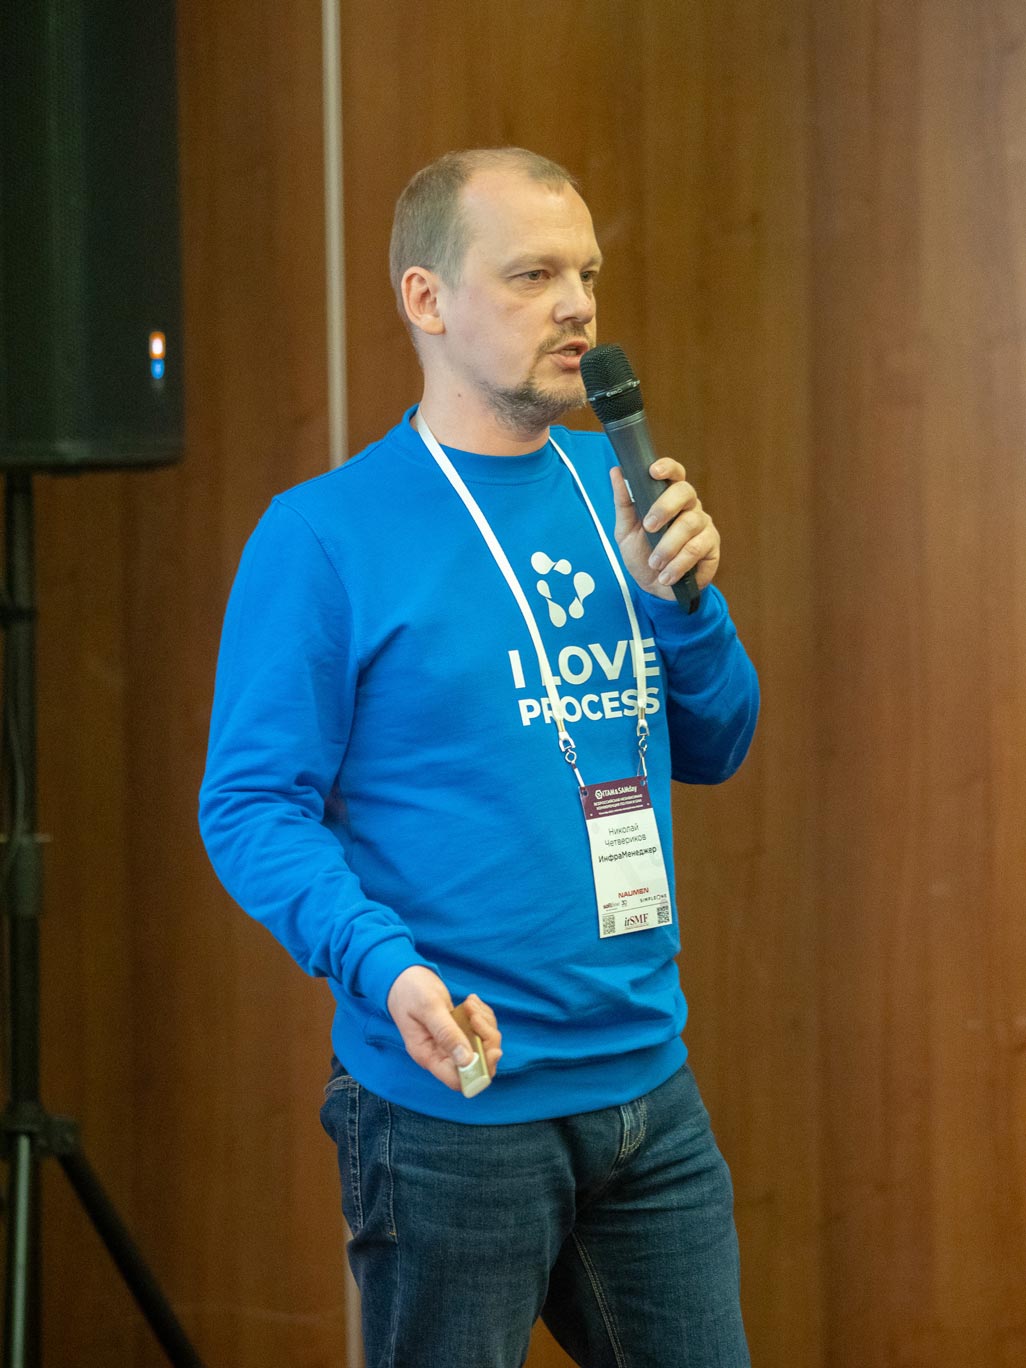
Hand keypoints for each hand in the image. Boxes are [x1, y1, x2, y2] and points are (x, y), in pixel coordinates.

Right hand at [386, 966, 502, 1091]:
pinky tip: (470, 1002)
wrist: (403, 976)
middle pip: (477, 1064)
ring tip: (470, 1004)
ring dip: (484, 1024)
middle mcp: (442, 1054)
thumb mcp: (428, 1008)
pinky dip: (482, 1016)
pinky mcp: (459, 1030)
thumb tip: (467, 1061)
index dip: (480, 1071)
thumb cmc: (410, 991)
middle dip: (486, 1041)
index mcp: (429, 1056)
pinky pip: (481, 1030)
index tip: (491, 1049)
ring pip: (483, 1045)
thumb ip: (446, 1034)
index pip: (459, 1081)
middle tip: (476, 1016)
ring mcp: (452, 1042)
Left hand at [610, 462, 720, 599]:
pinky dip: (678, 564)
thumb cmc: (642, 555)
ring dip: (667, 546)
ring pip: (689, 524)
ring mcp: (703, 524)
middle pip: (685, 492)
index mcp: (669, 497)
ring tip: (654, 563)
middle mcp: (689, 506)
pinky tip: (666, 575)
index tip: (653, 471)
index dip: (667, 467)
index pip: (674, 473)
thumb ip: (623, 502)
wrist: (655, 589)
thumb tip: (616, 471)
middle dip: (664, 508)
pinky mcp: (711, 545)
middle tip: (649, 527)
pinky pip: (697, 548)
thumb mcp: (626, 530)